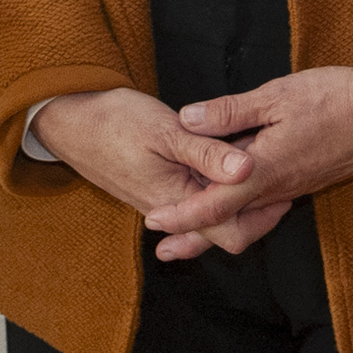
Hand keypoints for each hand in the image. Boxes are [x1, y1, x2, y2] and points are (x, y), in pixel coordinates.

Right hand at [34, 89, 272, 231]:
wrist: (69, 120)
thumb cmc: (113, 121)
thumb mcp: (165, 130)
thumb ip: (208, 152)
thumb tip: (249, 170)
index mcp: (177, 200)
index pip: (232, 232)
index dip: (263, 217)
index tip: (284, 190)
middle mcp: (171, 211)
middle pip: (224, 230)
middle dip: (253, 211)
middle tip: (277, 185)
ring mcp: (162, 202)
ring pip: (209, 217)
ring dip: (233, 200)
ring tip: (253, 173)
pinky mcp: (156, 190)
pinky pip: (192, 203)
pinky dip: (212, 192)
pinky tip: (221, 172)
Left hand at [145, 63, 352, 257]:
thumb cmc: (335, 99)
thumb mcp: (276, 95)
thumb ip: (230, 112)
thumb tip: (186, 119)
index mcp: (266, 169)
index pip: (215, 203)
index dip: (182, 216)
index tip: (154, 222)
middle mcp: (278, 188)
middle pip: (229, 222)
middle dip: (194, 234)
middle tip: (163, 245)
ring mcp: (293, 187)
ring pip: (247, 216)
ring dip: (217, 221)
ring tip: (188, 224)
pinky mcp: (303, 180)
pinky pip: (265, 203)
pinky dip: (241, 207)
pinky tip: (230, 193)